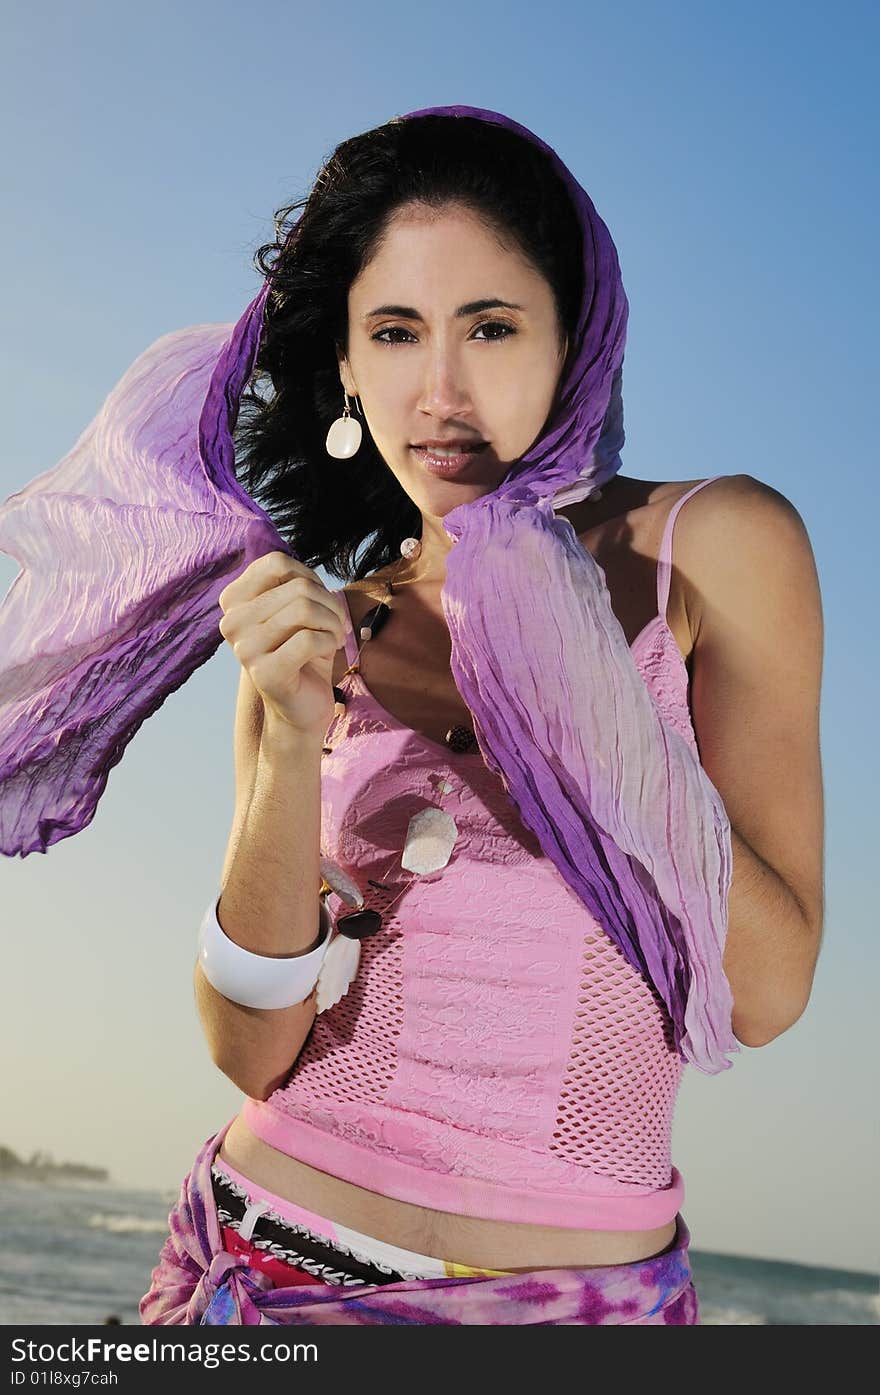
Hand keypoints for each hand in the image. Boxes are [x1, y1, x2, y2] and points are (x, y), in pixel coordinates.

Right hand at [218, 551, 347, 737]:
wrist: (302, 706)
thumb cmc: (303, 651)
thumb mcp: (296, 608)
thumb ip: (291, 581)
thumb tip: (296, 566)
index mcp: (233, 601)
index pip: (277, 563)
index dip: (309, 576)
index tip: (318, 599)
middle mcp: (231, 623)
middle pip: (297, 587)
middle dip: (329, 604)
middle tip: (335, 624)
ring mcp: (244, 649)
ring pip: (304, 609)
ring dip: (333, 622)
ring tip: (334, 636)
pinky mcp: (264, 673)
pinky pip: (309, 638)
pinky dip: (330, 641)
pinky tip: (329, 651)